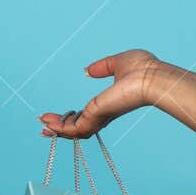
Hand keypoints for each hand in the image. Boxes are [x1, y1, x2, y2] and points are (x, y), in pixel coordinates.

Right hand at [38, 49, 162, 138]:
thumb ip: (102, 67)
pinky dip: (60, 129)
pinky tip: (48, 125)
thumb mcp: (118, 63)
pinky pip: (74, 129)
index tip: (57, 115)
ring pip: (75, 131)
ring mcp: (101, 116)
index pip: (88, 115)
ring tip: (42, 126)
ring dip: (57, 129)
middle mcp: (105, 113)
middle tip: (44, 126)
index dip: (72, 117)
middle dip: (60, 127)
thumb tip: (88, 70)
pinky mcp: (97, 116)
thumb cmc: (144, 69)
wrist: (153, 77)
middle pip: (79, 127)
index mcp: (110, 102)